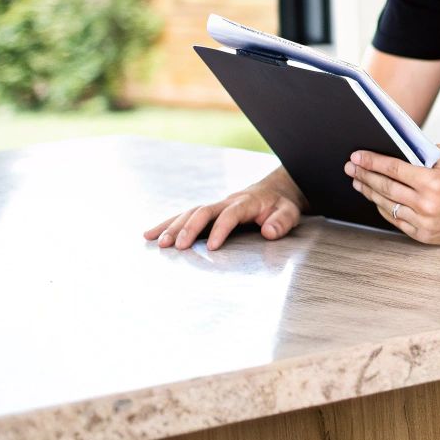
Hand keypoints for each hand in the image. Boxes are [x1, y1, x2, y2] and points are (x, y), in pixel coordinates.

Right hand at [144, 169, 307, 250]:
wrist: (273, 192)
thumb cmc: (280, 206)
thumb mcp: (289, 212)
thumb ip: (282, 222)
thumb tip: (269, 231)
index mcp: (246, 202)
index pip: (231, 214)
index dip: (221, 229)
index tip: (212, 247)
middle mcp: (226, 202)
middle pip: (203, 211)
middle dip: (189, 228)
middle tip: (178, 247)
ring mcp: (214, 206)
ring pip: (189, 213)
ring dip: (173, 227)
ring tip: (158, 244)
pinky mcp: (207, 213)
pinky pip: (184, 217)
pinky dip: (167, 225)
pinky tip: (150, 236)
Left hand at [346, 144, 439, 244]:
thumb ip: (423, 152)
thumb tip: (395, 149)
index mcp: (434, 182)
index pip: (393, 169)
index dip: (371, 162)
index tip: (357, 157)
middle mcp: (427, 204)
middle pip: (385, 188)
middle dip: (364, 176)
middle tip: (351, 168)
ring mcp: (425, 223)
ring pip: (387, 206)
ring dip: (369, 192)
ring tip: (359, 182)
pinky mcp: (424, 235)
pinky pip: (396, 221)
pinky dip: (384, 208)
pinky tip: (376, 199)